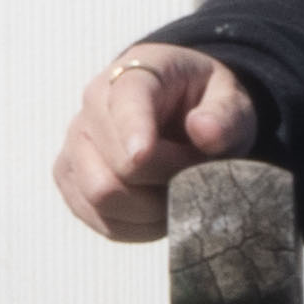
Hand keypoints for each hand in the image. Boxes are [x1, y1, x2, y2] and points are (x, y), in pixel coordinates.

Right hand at [53, 44, 262, 240]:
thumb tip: (203, 130)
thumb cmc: (204, 104)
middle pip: (114, 168)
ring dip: (153, 208)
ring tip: (180, 189)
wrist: (178, 111)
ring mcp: (75, 149)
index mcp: (131, 78)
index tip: (144, 156)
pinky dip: (141, 225)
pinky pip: (104, 222)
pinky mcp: (72, 183)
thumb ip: (225, 114)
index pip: (125, 106)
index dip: (133, 134)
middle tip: (198, 173)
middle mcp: (91, 112)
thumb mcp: (230, 99)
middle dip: (165, 181)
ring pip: (103, 198)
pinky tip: (162, 206)